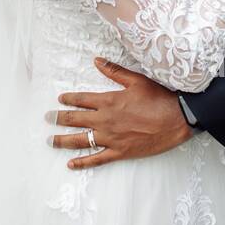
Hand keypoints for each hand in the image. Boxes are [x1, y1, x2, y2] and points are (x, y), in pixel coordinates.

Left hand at [46, 58, 192, 169]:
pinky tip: (71, 164)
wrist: (178, 119)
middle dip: (58, 118)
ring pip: (81, 140)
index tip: (60, 99)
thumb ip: (114, 71)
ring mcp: (111, 138)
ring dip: (63, 140)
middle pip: (75, 119)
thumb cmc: (159, 98)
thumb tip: (97, 60)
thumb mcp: (137, 80)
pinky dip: (82, 163)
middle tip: (46, 118)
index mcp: (109, 101)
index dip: (68, 99)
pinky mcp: (120, 152)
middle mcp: (105, 120)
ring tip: (50, 141)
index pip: (81, 100)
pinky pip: (97, 159)